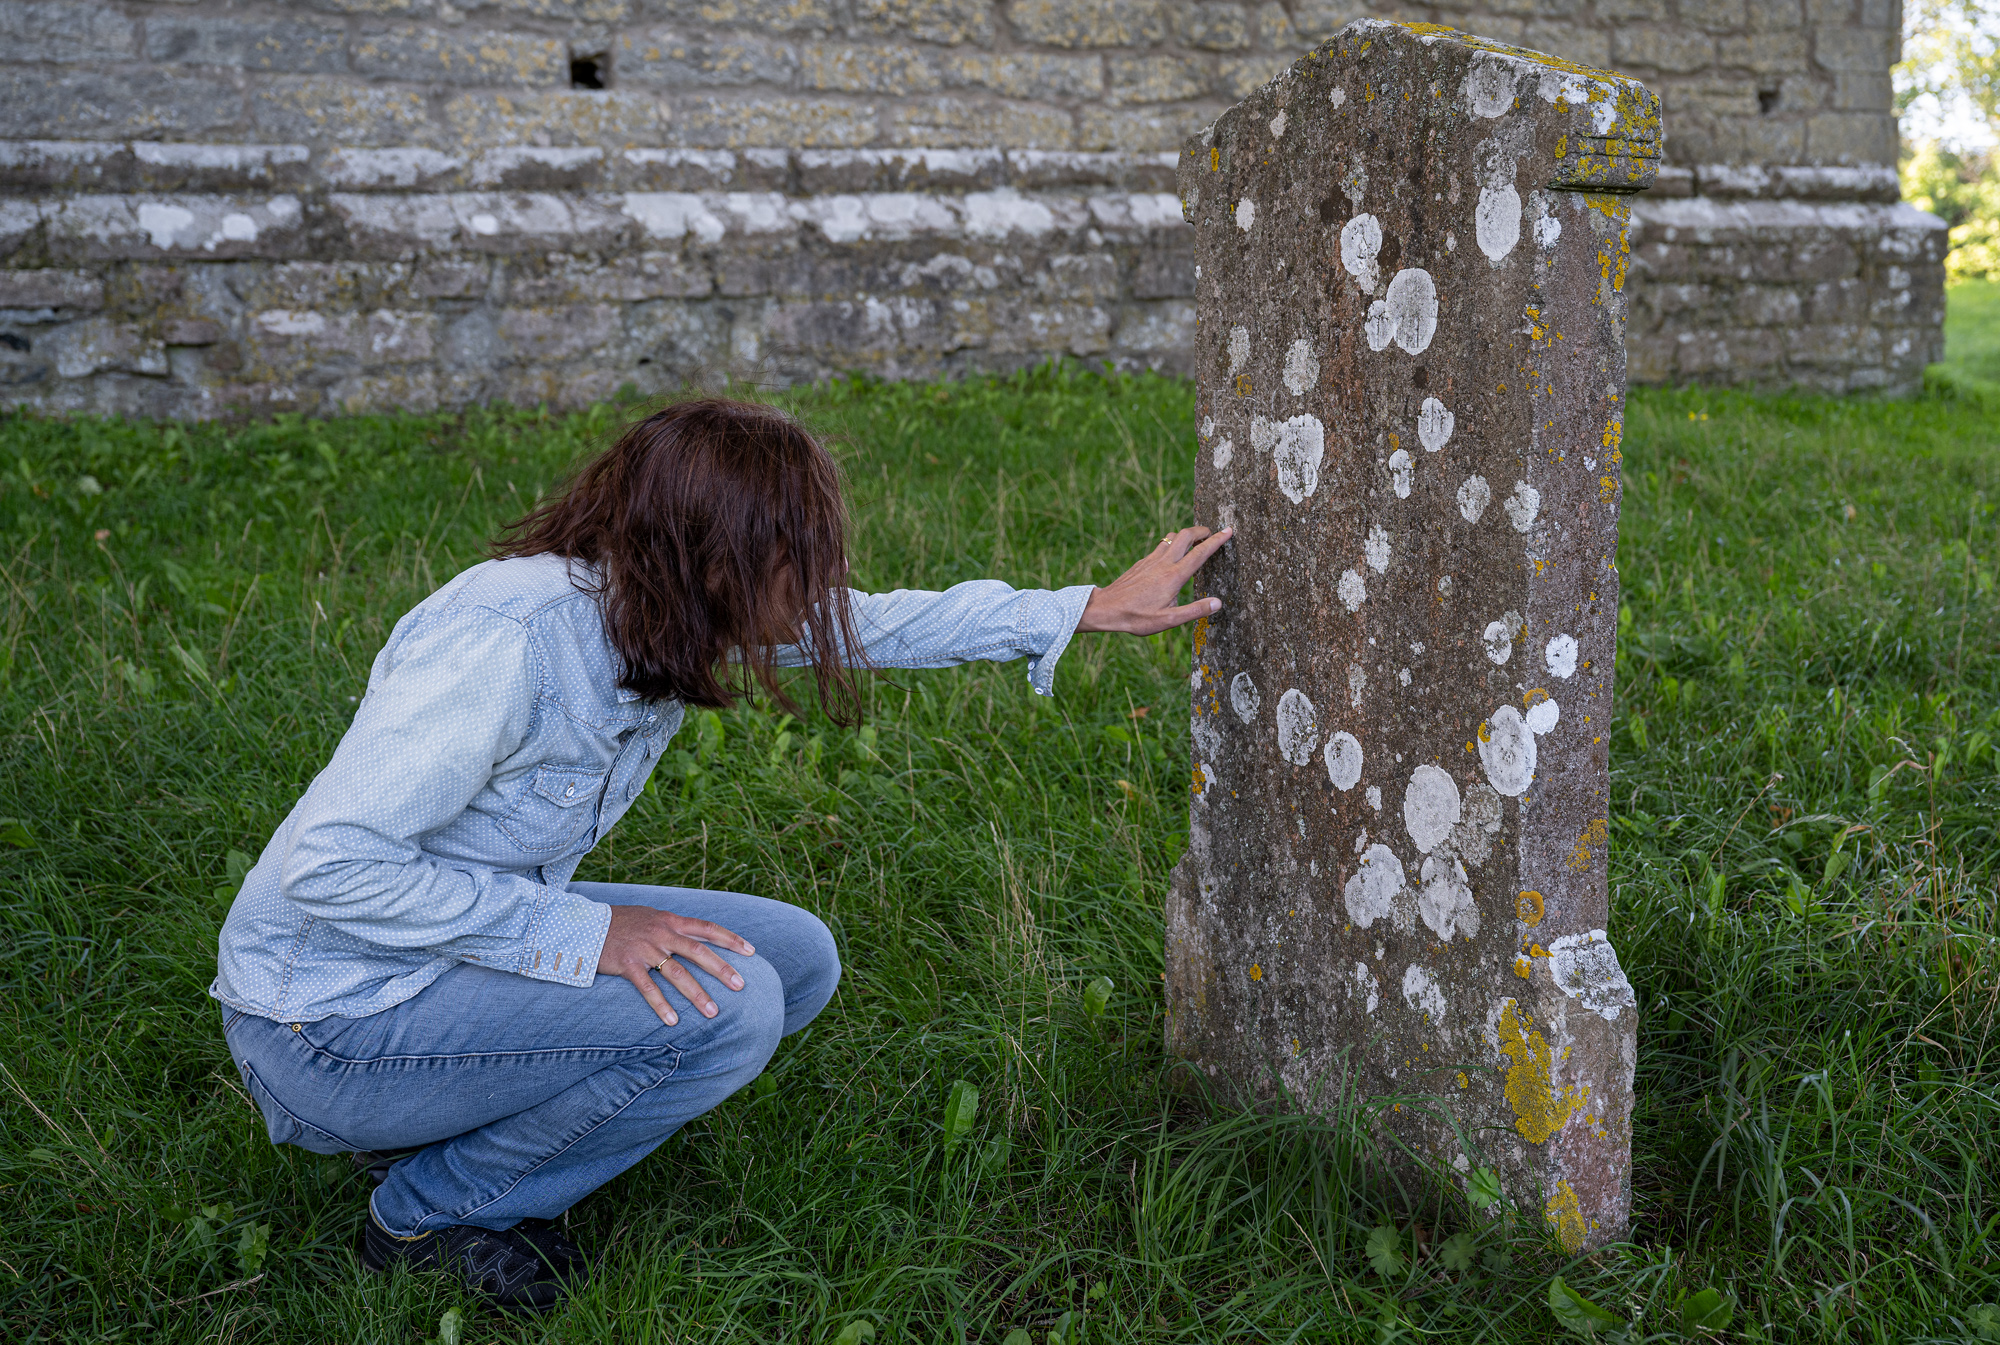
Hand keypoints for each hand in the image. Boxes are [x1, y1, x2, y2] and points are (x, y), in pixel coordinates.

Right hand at [600, 905, 756, 1025]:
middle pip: (698, 951)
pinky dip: (661, 1005)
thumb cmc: (623, 923)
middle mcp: (661, 933)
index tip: (752, 951)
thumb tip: (698, 937)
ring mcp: (645, 949)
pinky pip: (648, 988)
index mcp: (670, 921)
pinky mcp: (627, 965)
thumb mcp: (652, 918)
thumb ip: (674, 927)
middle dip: (721, 969)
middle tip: (741, 986)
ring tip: (712, 1012)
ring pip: (676, 973)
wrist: (586, 924)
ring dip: (696, 993)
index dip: (730, 939)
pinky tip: (672, 1021)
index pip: (707, 928)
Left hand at [1077, 525, 1232, 635]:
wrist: (1106, 608)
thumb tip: (1218, 603)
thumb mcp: (1169, 620)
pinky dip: (1173, 542)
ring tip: (1196, 542)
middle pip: (1187, 535)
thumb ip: (1195, 611)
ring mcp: (1151, 560)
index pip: (1200, 553)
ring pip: (1173, 537)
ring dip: (1187, 535)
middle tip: (1213, 533)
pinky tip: (1173, 553)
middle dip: (1202, 530)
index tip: (1229, 531)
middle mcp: (1164, 563)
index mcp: (1174, 577)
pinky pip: (1162, 545)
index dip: (1217, 541)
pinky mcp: (1143, 562)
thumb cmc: (1137, 618)